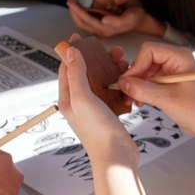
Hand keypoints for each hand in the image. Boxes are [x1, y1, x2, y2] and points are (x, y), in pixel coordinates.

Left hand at [58, 40, 136, 161]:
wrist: (117, 157)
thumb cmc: (98, 133)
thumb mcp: (83, 98)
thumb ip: (76, 74)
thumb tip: (70, 52)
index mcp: (68, 99)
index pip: (66, 68)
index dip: (72, 51)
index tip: (79, 38)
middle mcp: (80, 103)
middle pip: (86, 73)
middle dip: (98, 59)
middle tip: (110, 51)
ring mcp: (95, 109)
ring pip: (102, 82)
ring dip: (111, 70)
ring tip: (123, 63)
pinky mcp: (109, 114)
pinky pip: (113, 93)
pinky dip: (120, 84)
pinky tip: (127, 81)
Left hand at [66, 0, 165, 37]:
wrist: (141, 20)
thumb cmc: (135, 17)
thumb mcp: (130, 17)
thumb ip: (117, 20)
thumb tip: (104, 20)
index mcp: (105, 29)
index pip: (86, 20)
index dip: (77, 11)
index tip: (71, 2)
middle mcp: (100, 28)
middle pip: (80, 22)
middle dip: (74, 11)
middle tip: (70, 0)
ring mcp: (99, 25)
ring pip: (82, 19)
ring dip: (79, 10)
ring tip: (74, 1)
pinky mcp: (99, 21)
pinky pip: (85, 18)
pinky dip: (81, 12)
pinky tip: (78, 5)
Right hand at [117, 42, 194, 136]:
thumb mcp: (167, 99)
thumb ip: (143, 89)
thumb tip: (122, 83)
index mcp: (179, 56)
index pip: (148, 50)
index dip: (136, 65)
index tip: (127, 82)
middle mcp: (175, 59)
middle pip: (145, 60)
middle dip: (135, 77)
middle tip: (127, 94)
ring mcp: (171, 70)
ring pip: (145, 72)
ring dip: (137, 85)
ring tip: (133, 101)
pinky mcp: (169, 82)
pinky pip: (150, 81)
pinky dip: (142, 90)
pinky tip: (140, 102)